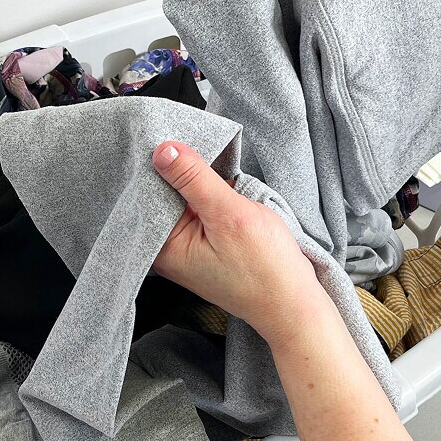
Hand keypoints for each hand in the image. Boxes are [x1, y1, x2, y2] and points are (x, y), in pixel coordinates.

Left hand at [151, 141, 324, 342]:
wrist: (294, 306)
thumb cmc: (265, 269)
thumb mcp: (228, 214)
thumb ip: (194, 179)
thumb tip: (163, 149)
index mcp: (162, 248)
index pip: (147, 193)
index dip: (158, 162)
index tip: (168, 134)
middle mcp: (167, 249)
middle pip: (162, 195)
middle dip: (179, 170)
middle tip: (196, 142)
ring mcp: (187, 248)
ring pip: (182, 200)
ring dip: (197, 181)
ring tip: (213, 161)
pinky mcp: (205, 245)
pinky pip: (198, 210)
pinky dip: (208, 194)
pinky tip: (222, 185)